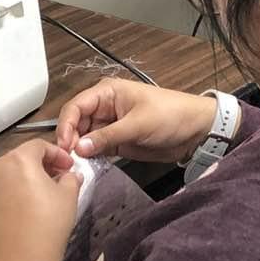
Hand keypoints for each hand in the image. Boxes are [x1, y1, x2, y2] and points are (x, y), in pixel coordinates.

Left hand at [0, 139, 81, 260]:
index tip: (67, 165)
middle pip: (18, 160)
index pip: (39, 146)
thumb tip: (70, 176)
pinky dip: (4, 200)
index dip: (57, 154)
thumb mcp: (69, 194)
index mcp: (19, 160)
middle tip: (54, 179)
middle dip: (38, 167)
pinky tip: (18, 214)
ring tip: (35, 199)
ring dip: (19, 183)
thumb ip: (71, 177)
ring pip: (3, 178)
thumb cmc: (45, 226)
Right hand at [56, 78, 219, 162]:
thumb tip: (78, 148)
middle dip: (69, 141)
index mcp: (109, 92)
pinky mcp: (116, 143)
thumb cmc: (172, 114)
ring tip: (75, 167)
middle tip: (67, 161)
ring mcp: (110, 126)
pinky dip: (89, 158)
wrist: (195, 130)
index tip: (64, 146)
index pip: (76, 106)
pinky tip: (86, 168)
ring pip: (82, 138)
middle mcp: (105, 108)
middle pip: (75, 124)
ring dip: (78, 152)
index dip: (65, 125)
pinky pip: (95, 150)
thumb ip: (108, 136)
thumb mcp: (139, 123)